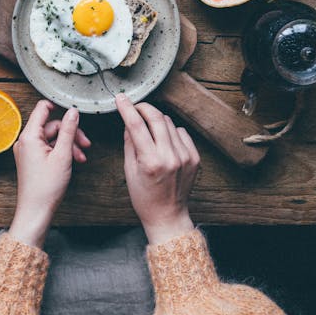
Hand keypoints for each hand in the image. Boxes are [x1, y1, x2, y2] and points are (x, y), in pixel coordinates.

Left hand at [9, 100, 90, 247]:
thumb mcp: (63, 155)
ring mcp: (28, 151)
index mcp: (29, 136)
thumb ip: (69, 130)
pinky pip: (49, 148)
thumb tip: (73, 112)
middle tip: (85, 144)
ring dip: (68, 145)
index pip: (42, 108)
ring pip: (53, 138)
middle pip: (52, 126)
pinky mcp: (32, 159)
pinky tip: (73, 161)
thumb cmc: (46, 187)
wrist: (36, 211)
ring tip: (81, 156)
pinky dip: (61, 152)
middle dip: (70, 133)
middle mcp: (26, 141)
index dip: (59, 107)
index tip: (73, 111)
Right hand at [115, 94, 199, 244]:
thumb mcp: (129, 171)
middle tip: (135, 107)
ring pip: (170, 123)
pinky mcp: (195, 158)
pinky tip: (164, 142)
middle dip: (143, 108)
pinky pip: (181, 133)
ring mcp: (185, 157)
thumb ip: (129, 143)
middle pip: (157, 118)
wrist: (167, 216)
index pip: (136, 126)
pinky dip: (171, 132)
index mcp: (151, 161)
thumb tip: (128, 121)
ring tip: (149, 131)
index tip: (121, 99)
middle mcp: (170, 157)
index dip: (127, 108)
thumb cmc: (144, 197)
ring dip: (157, 121)